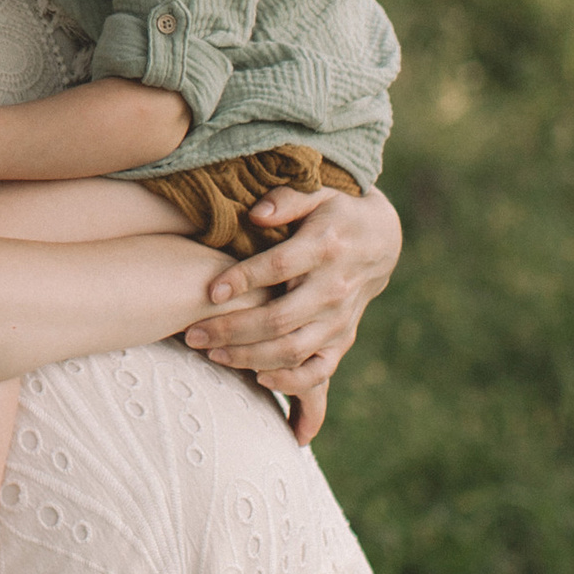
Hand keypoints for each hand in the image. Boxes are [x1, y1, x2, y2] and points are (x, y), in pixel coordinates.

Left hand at [180, 182, 401, 447]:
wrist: (380, 241)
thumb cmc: (334, 212)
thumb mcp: (317, 192)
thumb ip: (287, 199)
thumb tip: (255, 214)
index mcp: (324, 247)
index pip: (278, 267)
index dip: (243, 280)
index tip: (209, 292)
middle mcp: (334, 288)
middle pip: (279, 319)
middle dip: (232, 330)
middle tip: (192, 335)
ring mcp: (340, 319)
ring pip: (292, 349)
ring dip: (249, 357)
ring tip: (211, 354)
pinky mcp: (343, 339)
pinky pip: (319, 371)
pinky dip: (290, 381)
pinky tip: (258, 379)